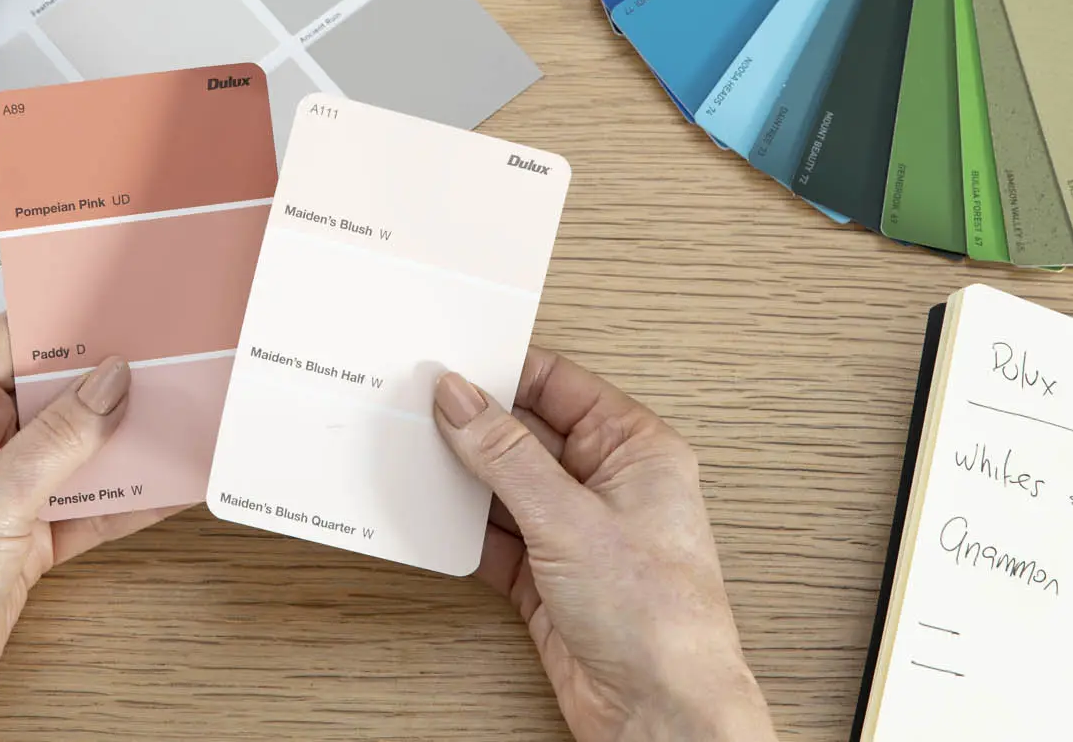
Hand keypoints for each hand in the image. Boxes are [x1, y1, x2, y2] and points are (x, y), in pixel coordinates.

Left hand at [0, 318, 176, 739]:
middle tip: (167, 363)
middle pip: (52, 394)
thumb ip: (60, 437)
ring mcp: (0, 491)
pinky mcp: (23, 538)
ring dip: (124, 442)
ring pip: (76, 449)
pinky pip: (85, 505)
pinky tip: (163, 487)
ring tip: (179, 418)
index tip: (121, 307)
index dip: (65, 321)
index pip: (11, 339)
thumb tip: (108, 383)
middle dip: (108, 382)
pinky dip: (124, 500)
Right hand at [433, 351, 775, 741]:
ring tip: (412, 458)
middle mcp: (607, 486)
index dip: (503, 372)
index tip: (448, 365)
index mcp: (636, 450)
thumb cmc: (658, 618)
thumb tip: (461, 399)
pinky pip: (494, 537)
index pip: (559, 386)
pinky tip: (430, 517)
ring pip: (504, 487)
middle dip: (473, 426)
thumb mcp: (570, 519)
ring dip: (462, 479)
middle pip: (525, 435)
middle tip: (415, 410)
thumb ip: (506, 456)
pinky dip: (461, 530)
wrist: (660, 713)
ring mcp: (575, 533)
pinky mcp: (547, 578)